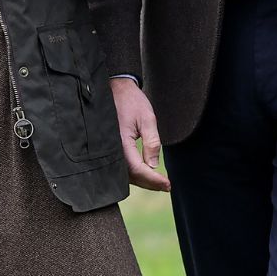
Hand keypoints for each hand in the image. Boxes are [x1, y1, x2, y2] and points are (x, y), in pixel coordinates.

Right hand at [111, 77, 168, 191]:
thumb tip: (154, 166)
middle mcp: (111, 149)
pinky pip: (121, 166)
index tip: (168, 184)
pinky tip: (146, 173)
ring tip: (159, 183)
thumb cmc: (131, 101)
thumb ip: (152, 142)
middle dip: (149, 183)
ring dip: (142, 180)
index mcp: (120, 142)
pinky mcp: (109, 148)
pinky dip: (134, 173)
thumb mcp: (147, 119)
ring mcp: (108, 149)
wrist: (115, 88)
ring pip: (125, 174)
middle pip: (130, 176)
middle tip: (166, 186)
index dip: (153, 179)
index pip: (137, 169)